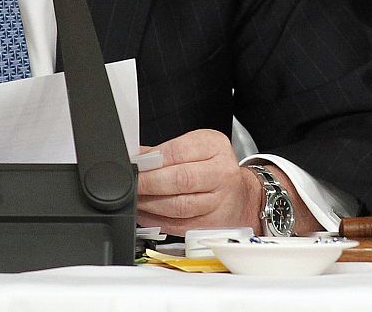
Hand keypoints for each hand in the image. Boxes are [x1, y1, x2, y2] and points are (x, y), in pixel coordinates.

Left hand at [135, 129, 260, 233]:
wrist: (242, 197)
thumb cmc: (215, 169)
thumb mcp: (196, 148)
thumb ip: (165, 152)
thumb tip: (134, 157)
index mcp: (215, 147)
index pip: (178, 152)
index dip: (150, 161)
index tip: (133, 165)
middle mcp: (221, 173)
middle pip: (180, 180)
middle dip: (147, 183)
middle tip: (129, 184)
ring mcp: (218, 202)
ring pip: (178, 206)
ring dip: (149, 204)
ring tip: (134, 199)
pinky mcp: (210, 225)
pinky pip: (178, 225)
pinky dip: (155, 221)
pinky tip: (144, 214)